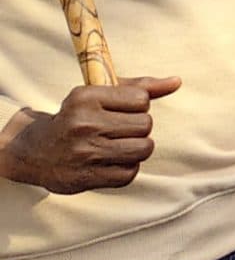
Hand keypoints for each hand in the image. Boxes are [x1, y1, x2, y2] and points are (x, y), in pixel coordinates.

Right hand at [0, 76, 177, 192]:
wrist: (33, 151)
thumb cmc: (76, 117)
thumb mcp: (100, 94)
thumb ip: (140, 87)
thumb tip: (177, 82)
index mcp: (87, 97)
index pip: (142, 99)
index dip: (139, 106)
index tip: (123, 111)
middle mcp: (84, 123)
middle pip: (145, 125)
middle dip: (140, 128)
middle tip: (121, 131)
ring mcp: (84, 152)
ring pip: (143, 149)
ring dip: (138, 149)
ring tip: (122, 146)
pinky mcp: (85, 177)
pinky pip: (130, 173)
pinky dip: (127, 168)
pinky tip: (112, 162)